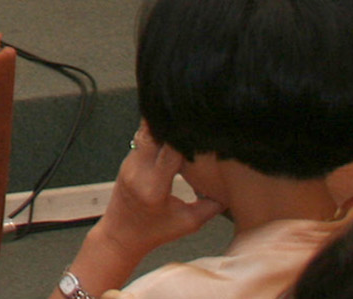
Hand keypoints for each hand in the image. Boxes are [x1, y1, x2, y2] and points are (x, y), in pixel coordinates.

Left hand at [61, 124, 222, 295]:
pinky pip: (144, 139)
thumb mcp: (189, 223)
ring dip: (165, 126)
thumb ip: (212, 205)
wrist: (120, 235)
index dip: (187, 137)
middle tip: (194, 117)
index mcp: (153, 187)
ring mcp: (129, 162)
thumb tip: (233, 188)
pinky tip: (173, 132)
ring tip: (184, 121)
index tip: (203, 129)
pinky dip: (158, 134)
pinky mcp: (127, 159)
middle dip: (174, 124)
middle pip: (155, 133)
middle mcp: (138, 170)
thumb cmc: (155, 232)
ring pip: (148, 132)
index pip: (171, 151)